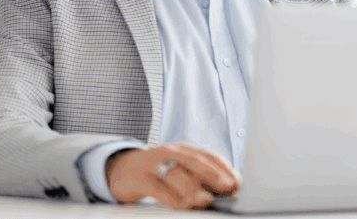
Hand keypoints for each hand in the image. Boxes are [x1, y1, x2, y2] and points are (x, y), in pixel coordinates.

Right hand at [105, 143, 238, 208]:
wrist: (120, 169)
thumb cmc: (155, 173)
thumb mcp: (176, 170)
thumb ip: (196, 178)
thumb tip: (222, 193)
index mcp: (182, 150)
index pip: (207, 156)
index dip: (223, 168)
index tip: (237, 182)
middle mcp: (169, 153)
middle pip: (194, 161)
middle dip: (213, 174)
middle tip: (228, 187)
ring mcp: (153, 164)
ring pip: (175, 173)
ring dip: (192, 188)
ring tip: (206, 200)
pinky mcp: (139, 178)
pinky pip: (156, 187)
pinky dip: (170, 197)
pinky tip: (181, 205)